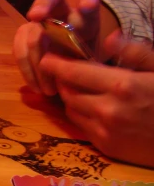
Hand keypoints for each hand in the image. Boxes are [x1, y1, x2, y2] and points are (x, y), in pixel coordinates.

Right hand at [13, 0, 101, 95]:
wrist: (71, 71)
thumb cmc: (89, 62)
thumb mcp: (103, 58)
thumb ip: (109, 51)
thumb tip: (113, 42)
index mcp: (86, 14)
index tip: (87, 7)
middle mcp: (61, 13)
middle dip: (42, 4)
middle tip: (36, 16)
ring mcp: (39, 24)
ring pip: (30, 29)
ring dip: (35, 56)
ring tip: (48, 86)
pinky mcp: (24, 39)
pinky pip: (18, 49)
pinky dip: (27, 69)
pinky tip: (37, 86)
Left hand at [39, 32, 153, 167]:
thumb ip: (137, 52)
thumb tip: (110, 38)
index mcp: (123, 85)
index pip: (76, 72)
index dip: (57, 64)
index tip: (46, 57)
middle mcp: (108, 109)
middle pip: (68, 91)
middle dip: (61, 79)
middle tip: (62, 70)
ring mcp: (105, 131)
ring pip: (71, 110)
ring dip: (69, 97)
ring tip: (75, 86)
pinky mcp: (106, 147)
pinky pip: (81, 126)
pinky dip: (80, 113)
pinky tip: (89, 105)